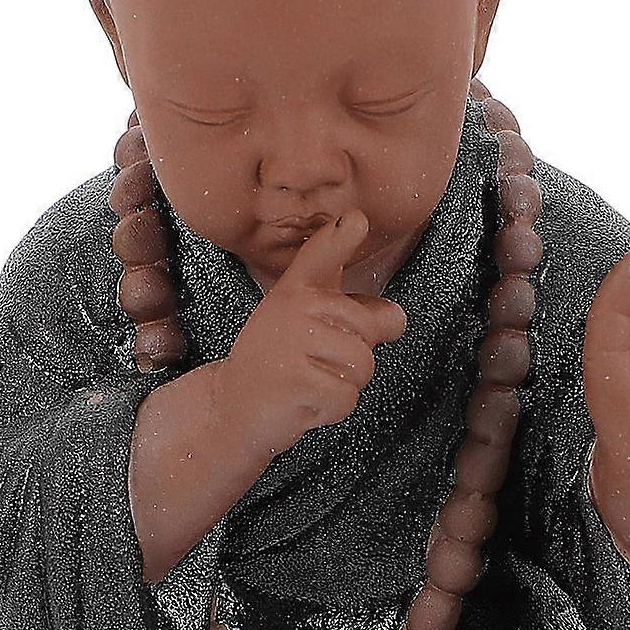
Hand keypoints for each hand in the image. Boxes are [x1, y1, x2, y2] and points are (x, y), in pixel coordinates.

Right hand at [215, 209, 407, 457]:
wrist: (232, 407)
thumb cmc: (276, 363)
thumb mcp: (308, 326)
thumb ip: (355, 313)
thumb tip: (396, 317)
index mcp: (295, 292)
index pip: (321, 256)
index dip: (341, 236)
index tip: (356, 219)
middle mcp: (292, 309)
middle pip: (369, 328)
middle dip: (355, 358)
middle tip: (316, 365)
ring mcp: (291, 344)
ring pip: (362, 366)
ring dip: (345, 386)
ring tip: (310, 383)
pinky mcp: (294, 382)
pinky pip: (346, 398)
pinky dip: (332, 410)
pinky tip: (304, 403)